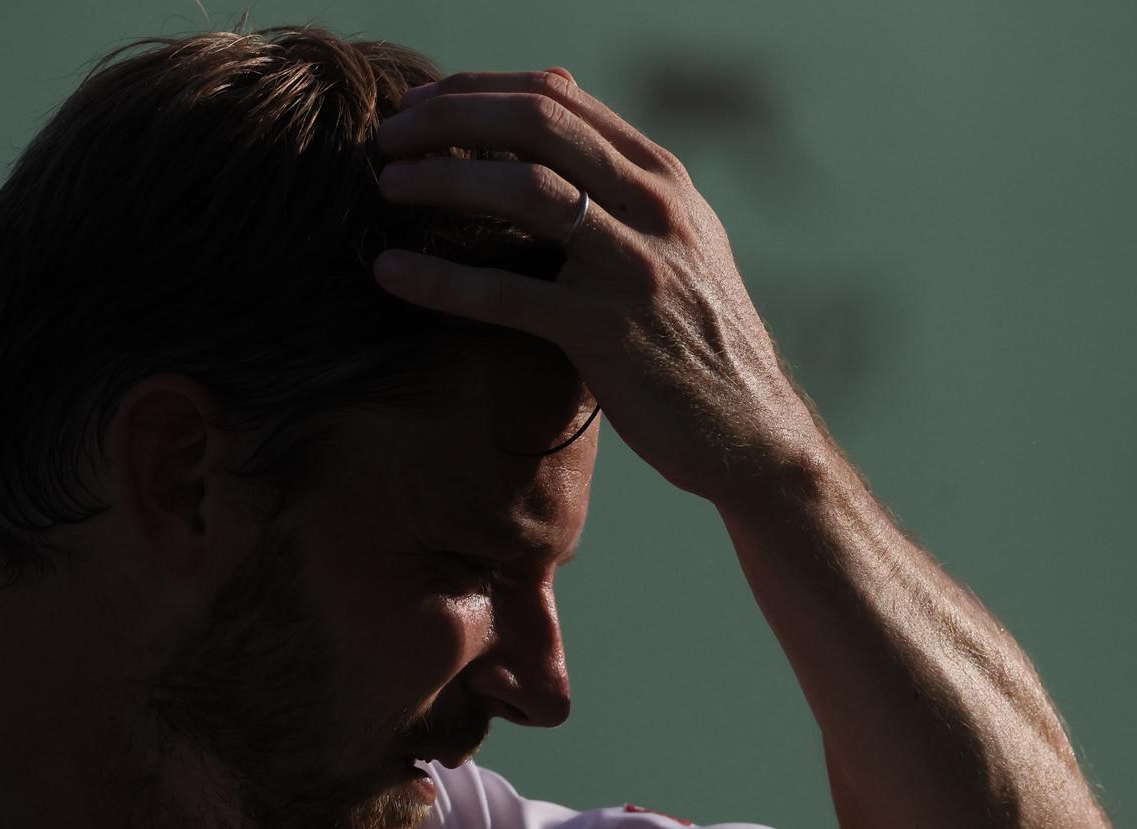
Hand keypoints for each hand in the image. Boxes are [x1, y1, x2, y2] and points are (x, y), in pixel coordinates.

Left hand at [373, 68, 823, 502]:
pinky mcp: (610, 336)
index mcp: (662, 176)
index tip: (417, 108)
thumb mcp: (673, 237)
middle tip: (385, 137)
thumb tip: (556, 90)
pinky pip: (510, 296)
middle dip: (449, 118)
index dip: (475, 91)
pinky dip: (442, 280)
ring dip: (442, 180)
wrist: (751, 430)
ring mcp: (636, 269)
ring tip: (384, 187)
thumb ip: (614, 172)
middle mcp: (656, 208)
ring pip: (526, 191)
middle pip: (538, 123)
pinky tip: (390, 274)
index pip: (556, 98)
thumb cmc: (695, 335)